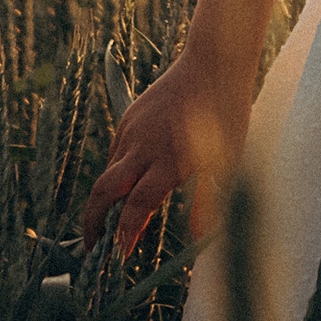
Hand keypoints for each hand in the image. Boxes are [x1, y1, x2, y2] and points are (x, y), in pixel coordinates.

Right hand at [81, 52, 248, 253]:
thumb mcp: (228, 161)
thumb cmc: (228, 113)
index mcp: (171, 160)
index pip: (136, 208)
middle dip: (92, 224)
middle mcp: (145, 147)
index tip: (118, 258)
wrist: (213, 62)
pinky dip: (115, 175)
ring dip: (103, 201)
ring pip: (107, 173)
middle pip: (103, 192)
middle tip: (92, 249)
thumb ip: (209, 201)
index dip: (123, 237)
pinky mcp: (128, 117)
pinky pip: (115, 153)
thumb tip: (199, 237)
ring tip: (106, 225)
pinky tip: (125, 187)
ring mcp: (132, 130)